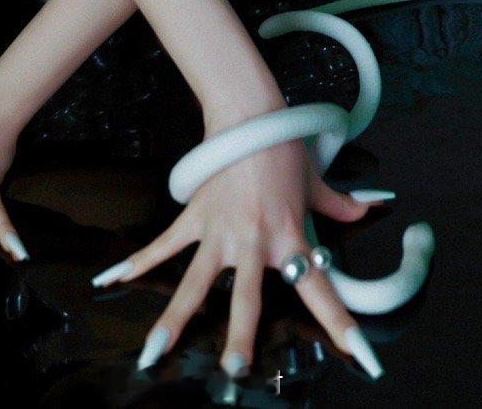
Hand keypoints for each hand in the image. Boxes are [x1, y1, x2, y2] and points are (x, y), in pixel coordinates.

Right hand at [91, 130, 376, 380]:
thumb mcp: (316, 180)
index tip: (362, 356)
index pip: (320, 287)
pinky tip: (112, 279)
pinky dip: (137, 260)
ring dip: (176, 317)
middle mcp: (253, 240)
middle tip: (234, 368)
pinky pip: (164, 243)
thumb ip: (340, 203)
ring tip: (154, 353)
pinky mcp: (195, 215)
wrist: (249, 114)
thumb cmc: (284, 147)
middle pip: (246, 297)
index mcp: (288, 236)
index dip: (341, 323)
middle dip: (240, 336)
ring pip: (195, 281)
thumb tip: (369, 208)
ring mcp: (219, 231)